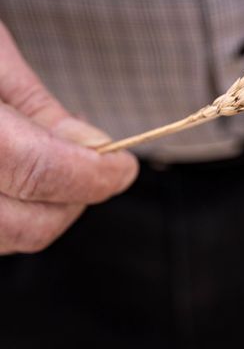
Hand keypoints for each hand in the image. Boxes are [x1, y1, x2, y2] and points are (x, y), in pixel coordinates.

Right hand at [0, 22, 137, 253]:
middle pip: (26, 225)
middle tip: (99, 168)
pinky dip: (9, 216)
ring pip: (3, 240)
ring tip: (56, 166)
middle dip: (77, 199)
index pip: (39, 171)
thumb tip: (95, 148)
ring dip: (44, 210)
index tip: (124, 168)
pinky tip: (15, 179)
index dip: (95, 175)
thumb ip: (41, 109)